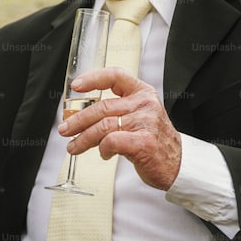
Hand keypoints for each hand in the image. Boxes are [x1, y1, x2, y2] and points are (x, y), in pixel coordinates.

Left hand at [59, 67, 181, 189]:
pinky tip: (103, 154)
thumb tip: (77, 116)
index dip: (93, 78)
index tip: (76, 86)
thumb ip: (114, 112)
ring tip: (73, 146)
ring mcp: (146, 122)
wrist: (177, 164)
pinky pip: (112, 141)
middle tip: (64, 129)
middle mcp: (145, 104)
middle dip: (78, 119)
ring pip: (103, 125)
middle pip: (102, 107)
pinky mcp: (144, 142)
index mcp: (142, 93)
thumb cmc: (151, 140)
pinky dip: (102, 149)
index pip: (115, 76)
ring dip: (83, 138)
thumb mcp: (136, 117)